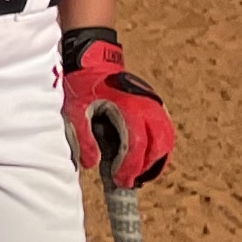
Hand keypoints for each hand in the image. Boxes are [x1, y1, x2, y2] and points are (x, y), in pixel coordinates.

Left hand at [62, 27, 173, 185]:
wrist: (94, 60)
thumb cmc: (84, 84)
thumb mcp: (75, 109)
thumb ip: (82, 137)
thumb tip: (91, 164)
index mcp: (129, 107)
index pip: (137, 144)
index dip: (129, 166)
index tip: (119, 180)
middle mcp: (148, 106)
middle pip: (159, 145)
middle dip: (145, 167)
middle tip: (127, 180)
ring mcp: (154, 105)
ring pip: (166, 140)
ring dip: (154, 160)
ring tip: (135, 173)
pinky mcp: (155, 106)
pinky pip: (164, 133)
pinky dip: (158, 149)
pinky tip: (143, 159)